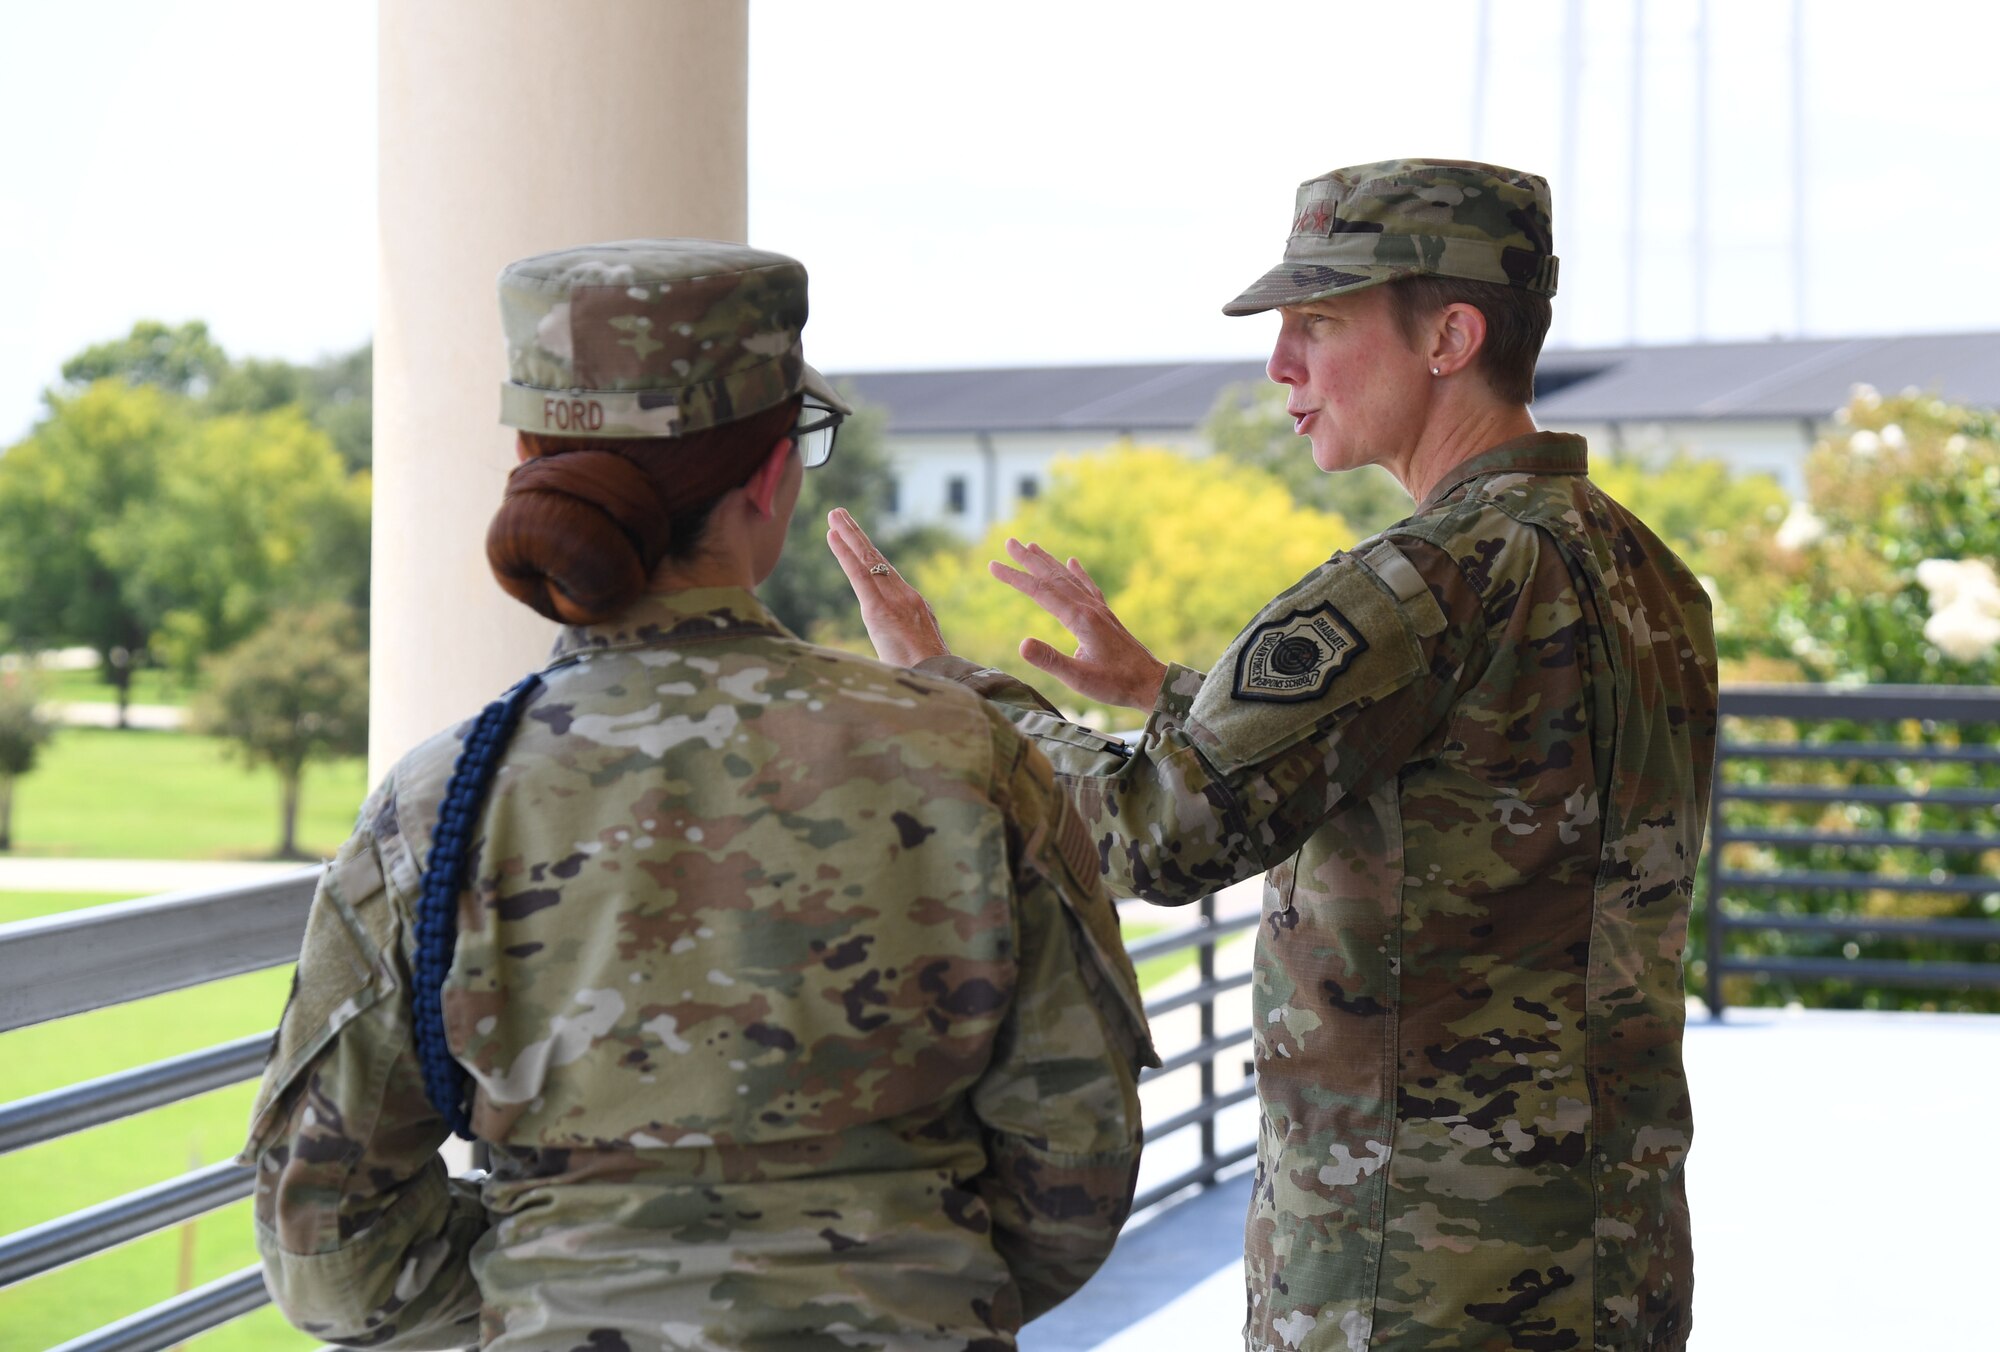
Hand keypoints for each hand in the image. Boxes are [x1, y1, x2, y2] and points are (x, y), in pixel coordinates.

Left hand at [826, 507, 950, 666]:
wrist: (941, 681)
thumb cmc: (928, 676)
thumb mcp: (918, 653)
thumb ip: (905, 643)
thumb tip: (893, 651)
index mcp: (915, 606)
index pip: (887, 575)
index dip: (870, 554)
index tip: (857, 539)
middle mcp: (906, 596)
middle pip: (877, 559)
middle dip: (857, 535)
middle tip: (840, 514)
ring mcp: (895, 600)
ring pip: (867, 560)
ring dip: (848, 535)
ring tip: (834, 515)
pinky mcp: (880, 610)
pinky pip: (859, 575)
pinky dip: (844, 554)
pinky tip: (832, 536)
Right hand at [989, 539, 1166, 709]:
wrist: (1151, 683)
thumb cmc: (1116, 684)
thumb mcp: (1079, 679)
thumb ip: (1051, 661)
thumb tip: (1021, 644)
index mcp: (1079, 619)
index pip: (1039, 592)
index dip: (1015, 578)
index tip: (993, 565)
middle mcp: (1089, 607)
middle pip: (1053, 577)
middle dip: (1029, 560)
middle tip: (1009, 543)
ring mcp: (1099, 609)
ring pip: (1069, 578)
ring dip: (1048, 562)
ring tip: (1032, 546)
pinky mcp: (1106, 616)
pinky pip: (1088, 586)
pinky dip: (1078, 572)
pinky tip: (1073, 562)